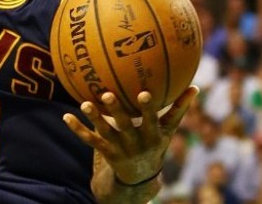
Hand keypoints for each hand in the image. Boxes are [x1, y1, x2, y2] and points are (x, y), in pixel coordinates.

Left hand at [63, 86, 198, 184]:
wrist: (139, 176)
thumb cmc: (155, 143)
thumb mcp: (168, 130)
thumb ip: (179, 108)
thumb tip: (196, 86)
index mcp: (152, 135)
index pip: (151, 120)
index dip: (147, 108)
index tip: (143, 93)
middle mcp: (135, 142)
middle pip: (125, 126)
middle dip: (117, 111)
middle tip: (108, 94)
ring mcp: (119, 148)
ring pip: (105, 132)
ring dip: (94, 118)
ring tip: (84, 103)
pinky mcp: (104, 151)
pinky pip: (89, 140)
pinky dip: (77, 129)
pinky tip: (66, 116)